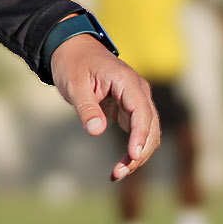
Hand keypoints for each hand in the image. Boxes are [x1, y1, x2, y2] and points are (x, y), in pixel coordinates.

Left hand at [48, 33, 159, 181]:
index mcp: (127, 81)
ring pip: (149, 133)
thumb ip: (86, 108)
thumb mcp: (74, 85)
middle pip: (150, 126)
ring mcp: (137, 100)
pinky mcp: (131, 108)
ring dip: (138, 155)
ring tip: (117, 174)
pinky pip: (139, 132)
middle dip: (139, 152)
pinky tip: (120, 167)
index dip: (140, 136)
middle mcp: (138, 91)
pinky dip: (133, 150)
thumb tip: (96, 131)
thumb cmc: (72, 64)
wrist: (72, 50)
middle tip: (118, 173)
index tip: (133, 156)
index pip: (142, 112)